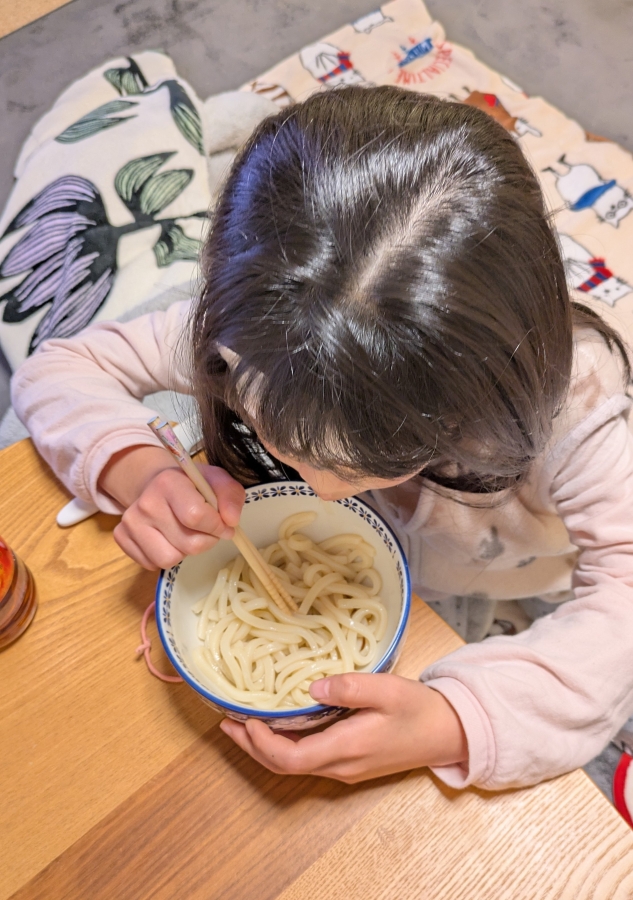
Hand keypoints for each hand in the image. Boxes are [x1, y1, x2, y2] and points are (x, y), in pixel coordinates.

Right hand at [101, 446, 244, 568]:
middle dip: (206, 541)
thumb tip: (231, 521)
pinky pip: (153, 565)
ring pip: (169, 559)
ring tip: (186, 534)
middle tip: (206, 530)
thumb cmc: (191, 485)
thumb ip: (230, 495)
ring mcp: (130, 522)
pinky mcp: (122, 538)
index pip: (195, 516)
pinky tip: (169, 539)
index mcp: (169, 482)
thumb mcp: (217, 480)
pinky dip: (168, 556)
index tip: (224, 526)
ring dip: (185, 552)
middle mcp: (145, 503)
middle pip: (188, 544)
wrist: (156, 485)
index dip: (217, 527)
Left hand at [220, 673, 467, 782]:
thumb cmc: (417, 710)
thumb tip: (312, 688)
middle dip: (252, 745)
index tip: (245, 718)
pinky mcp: (349, 761)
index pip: (289, 757)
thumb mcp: (386, 689)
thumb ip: (348, 687)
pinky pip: (306, 758)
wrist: (446, 733)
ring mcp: (344, 767)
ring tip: (243, 723)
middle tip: (227, 721)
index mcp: (345, 749)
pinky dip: (284, 744)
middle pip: (283, 765)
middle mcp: (339, 766)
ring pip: (293, 764)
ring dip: (264, 746)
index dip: (260, 742)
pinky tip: (278, 726)